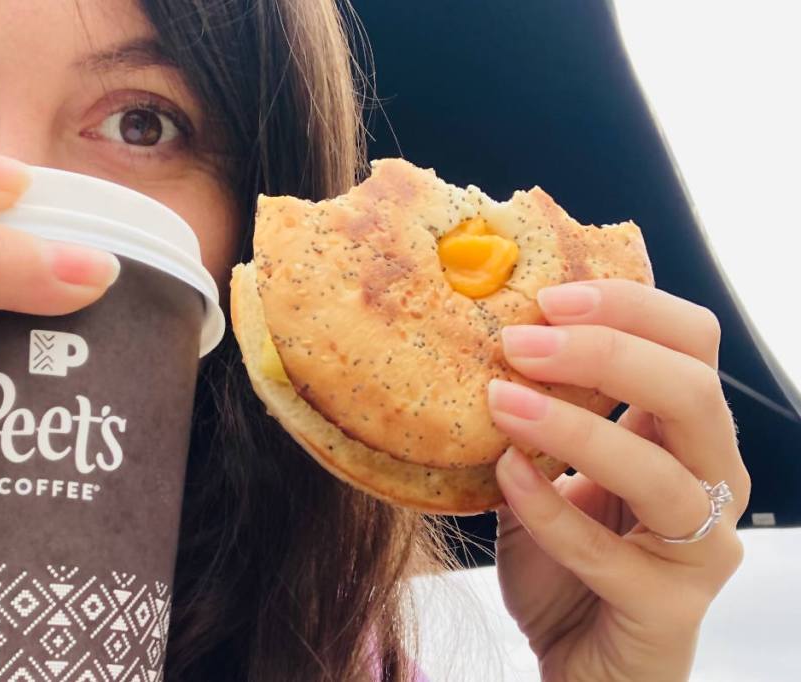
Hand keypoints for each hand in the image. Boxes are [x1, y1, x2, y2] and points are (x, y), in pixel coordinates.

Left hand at [488, 280, 749, 681]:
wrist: (578, 657)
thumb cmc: (564, 560)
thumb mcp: (545, 469)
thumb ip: (536, 412)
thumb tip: (481, 339)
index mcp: (685, 433)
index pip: (690, 343)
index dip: (629, 306)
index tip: (547, 295)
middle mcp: (712, 480)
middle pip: (693, 392)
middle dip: (606, 353)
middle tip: (520, 341)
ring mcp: (701, 548)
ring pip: (663, 473)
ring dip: (576, 428)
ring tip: (501, 400)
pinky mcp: (670, 607)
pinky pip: (610, 554)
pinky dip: (550, 509)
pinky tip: (503, 476)